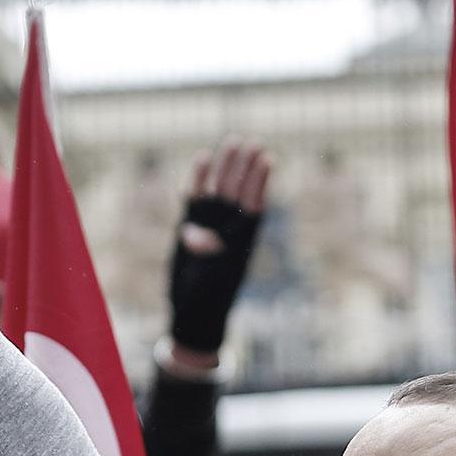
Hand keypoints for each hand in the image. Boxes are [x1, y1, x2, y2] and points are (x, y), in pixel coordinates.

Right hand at [169, 139, 269, 358]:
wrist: (194, 315)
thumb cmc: (206, 300)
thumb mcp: (208, 281)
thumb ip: (205, 256)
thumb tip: (196, 233)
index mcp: (239, 242)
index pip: (251, 206)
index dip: (259, 183)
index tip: (266, 159)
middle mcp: (226, 231)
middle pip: (237, 192)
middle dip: (243, 168)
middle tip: (250, 141)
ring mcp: (208, 227)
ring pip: (218, 190)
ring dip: (225, 168)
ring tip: (232, 141)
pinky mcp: (189, 227)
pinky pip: (195, 198)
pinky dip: (198, 180)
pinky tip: (203, 158)